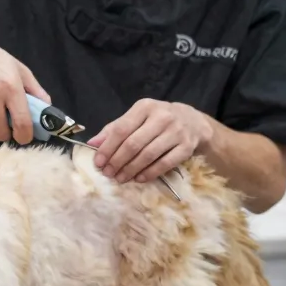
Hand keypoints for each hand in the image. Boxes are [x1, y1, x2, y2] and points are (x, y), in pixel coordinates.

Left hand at [88, 99, 212, 182]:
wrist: (193, 122)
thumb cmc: (158, 120)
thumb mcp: (137, 118)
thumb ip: (114, 129)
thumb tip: (92, 143)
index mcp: (145, 107)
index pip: (121, 129)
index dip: (107, 147)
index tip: (98, 162)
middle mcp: (161, 117)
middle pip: (134, 144)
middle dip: (117, 161)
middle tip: (108, 173)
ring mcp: (176, 132)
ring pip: (148, 155)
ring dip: (131, 169)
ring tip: (120, 178)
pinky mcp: (186, 147)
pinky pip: (165, 164)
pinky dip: (150, 173)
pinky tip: (139, 179)